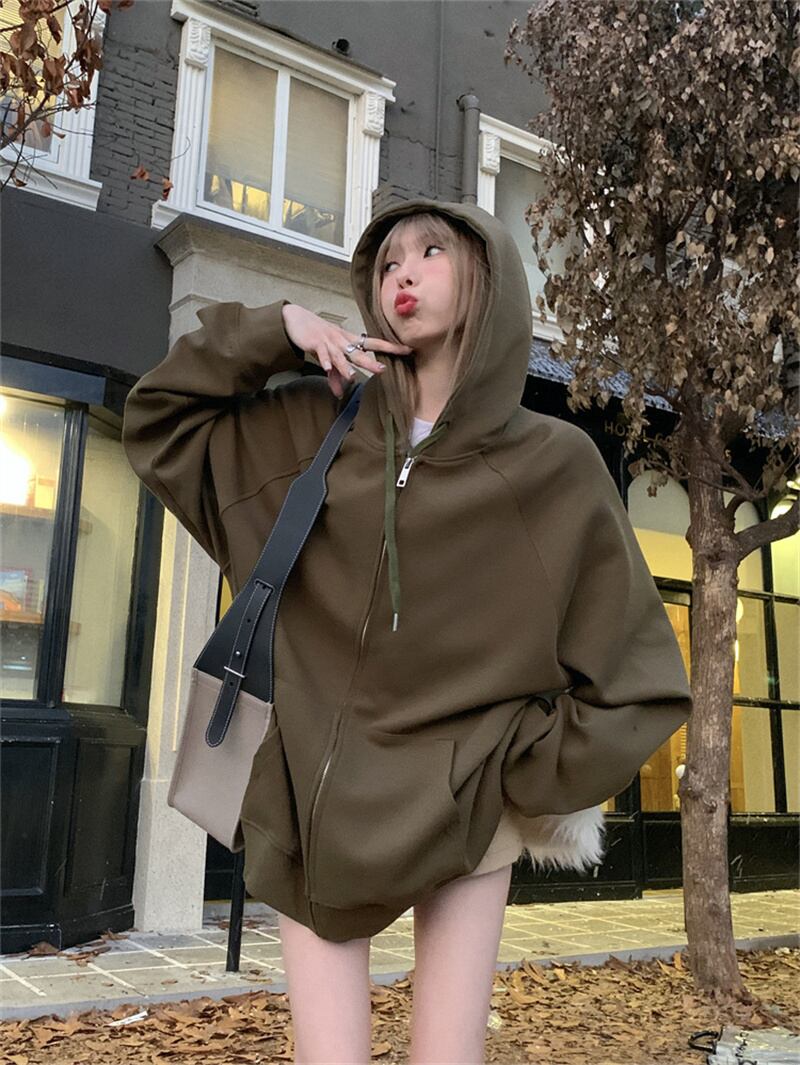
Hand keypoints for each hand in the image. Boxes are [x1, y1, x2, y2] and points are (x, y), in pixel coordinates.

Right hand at [281, 303, 413, 397]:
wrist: (295, 319)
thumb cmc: (316, 336)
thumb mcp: (328, 357)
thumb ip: (335, 376)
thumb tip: (340, 394)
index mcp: (348, 341)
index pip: (373, 344)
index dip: (389, 347)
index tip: (407, 350)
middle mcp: (342, 340)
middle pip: (359, 352)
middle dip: (370, 361)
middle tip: (383, 370)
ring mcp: (329, 341)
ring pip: (340, 355)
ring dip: (346, 366)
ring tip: (353, 376)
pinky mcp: (315, 342)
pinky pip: (322, 353)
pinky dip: (325, 360)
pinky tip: (328, 368)